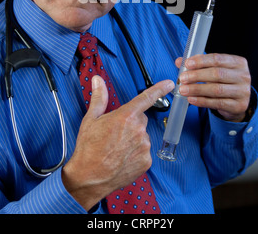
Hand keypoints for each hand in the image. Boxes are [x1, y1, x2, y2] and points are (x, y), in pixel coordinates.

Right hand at [62, 75, 174, 210]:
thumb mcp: (91, 119)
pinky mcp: (146, 161)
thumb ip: (99, 97)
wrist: (89, 177)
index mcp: (126, 116)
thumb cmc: (88, 148)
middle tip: (115, 133)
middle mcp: (138, 130)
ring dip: (133, 139)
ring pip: (142, 136)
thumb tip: (98, 80)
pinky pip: (144, 152)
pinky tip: (123, 158)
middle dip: (131, 123)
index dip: (160, 89)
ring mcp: (144, 146)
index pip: (146, 98)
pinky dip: (136, 154)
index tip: (169, 84)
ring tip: (117, 148)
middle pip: (140, 120)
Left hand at [176, 53, 250, 121]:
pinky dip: (202, 101)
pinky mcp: (239, 106)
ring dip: (197, 89)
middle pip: (217, 74)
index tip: (187, 64)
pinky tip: (191, 99)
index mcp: (238, 62)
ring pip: (217, 89)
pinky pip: (217, 103)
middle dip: (197, 75)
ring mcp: (243, 91)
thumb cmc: (223, 82)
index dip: (201, 61)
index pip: (218, 59)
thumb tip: (179, 61)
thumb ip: (197, 65)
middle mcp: (243, 76)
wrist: (236, 102)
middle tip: (183, 78)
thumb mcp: (213, 70)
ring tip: (183, 90)